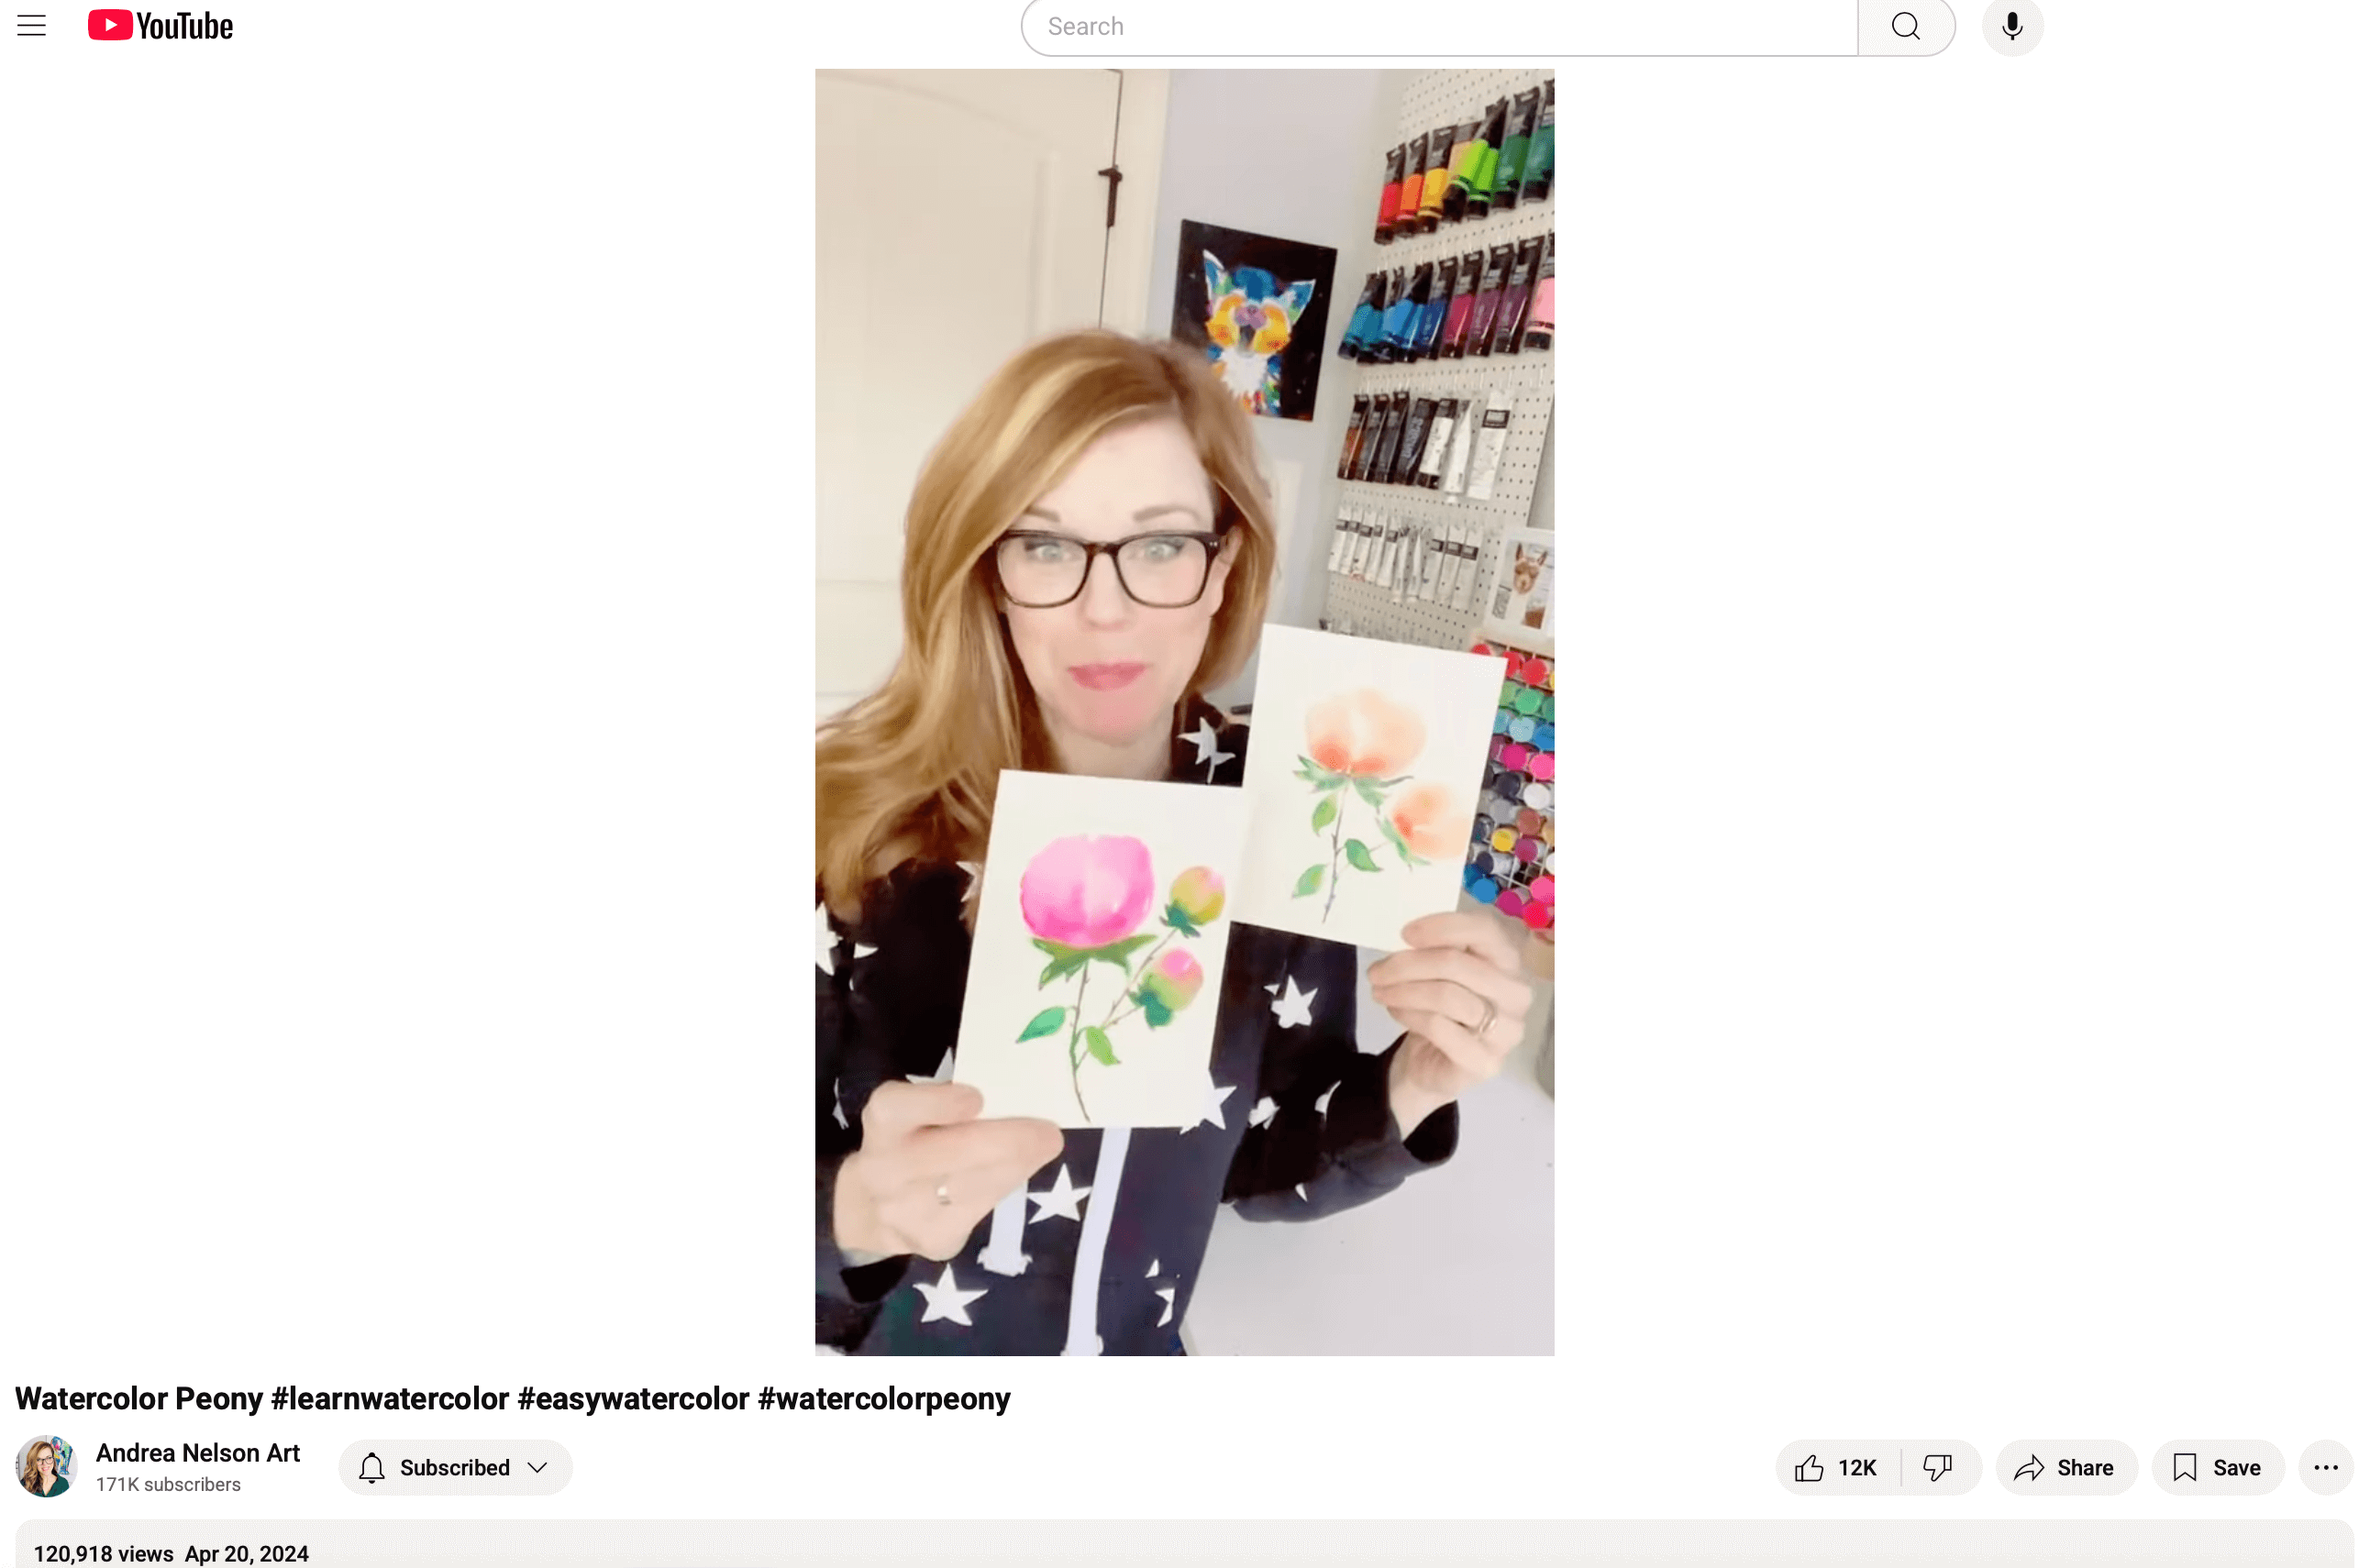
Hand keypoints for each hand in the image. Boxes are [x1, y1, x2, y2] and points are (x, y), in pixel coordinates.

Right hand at [832, 1081, 1063, 1261]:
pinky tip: (1016, 1170)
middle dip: (1005, 1143)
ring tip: (1042, 1146)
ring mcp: (905, 1213)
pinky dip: (1005, 1186)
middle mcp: (884, 1170)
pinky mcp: (932, 1241)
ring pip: (974, 1188)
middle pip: (945, 1156)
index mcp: (883, 1123)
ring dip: (1016, 1165)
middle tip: (1048, 1134)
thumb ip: (951, 1103)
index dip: (935, 1103)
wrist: (874, 1208)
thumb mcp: (917, 1112)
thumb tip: (1014, 1098)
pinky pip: (980, 1211)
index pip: (895, 1109)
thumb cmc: (913, 1141)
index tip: (976, 1097)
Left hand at [1366, 910, 1531, 1132]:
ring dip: (1404, 991)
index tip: (1405, 933)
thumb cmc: (1439, 1009)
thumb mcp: (1437, 972)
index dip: (1444, 927)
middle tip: (1375, 972)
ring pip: (1447, 996)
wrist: (1432, 1063)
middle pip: (1457, 964)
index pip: (1485, 930)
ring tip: (1380, 992)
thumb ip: (1434, 950)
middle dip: (1407, 965)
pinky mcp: (1485, 1062)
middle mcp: (1516, 994)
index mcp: (1508, 961)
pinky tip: (1395, 1011)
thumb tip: (1408, 937)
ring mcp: (1507, 1031)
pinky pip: (1439, 1028)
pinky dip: (1409, 1015)